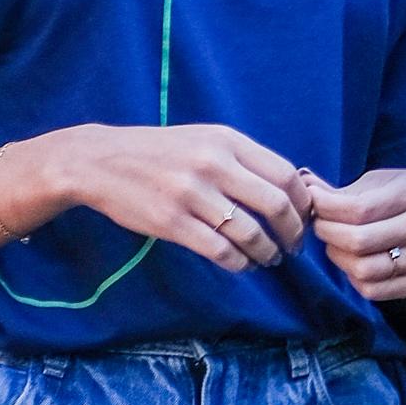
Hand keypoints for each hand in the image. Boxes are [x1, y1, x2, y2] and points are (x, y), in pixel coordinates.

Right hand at [22, 123, 304, 269]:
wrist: (101, 161)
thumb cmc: (159, 153)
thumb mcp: (203, 139)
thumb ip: (242, 159)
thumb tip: (286, 188)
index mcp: (227, 141)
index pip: (285, 174)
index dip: (302, 202)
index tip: (304, 218)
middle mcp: (214, 164)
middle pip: (275, 205)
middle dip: (293, 232)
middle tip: (294, 247)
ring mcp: (192, 195)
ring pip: (250, 233)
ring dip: (267, 252)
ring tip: (269, 259)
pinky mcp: (172, 223)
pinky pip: (220, 251)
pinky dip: (239, 263)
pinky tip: (243, 265)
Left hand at [302, 167, 405, 303]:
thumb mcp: (394, 179)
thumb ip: (351, 188)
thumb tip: (306, 186)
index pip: (358, 208)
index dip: (326, 208)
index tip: (313, 203)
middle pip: (357, 241)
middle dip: (327, 232)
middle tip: (320, 224)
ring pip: (364, 269)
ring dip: (338, 257)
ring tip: (335, 243)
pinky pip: (376, 290)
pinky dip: (354, 277)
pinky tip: (353, 262)